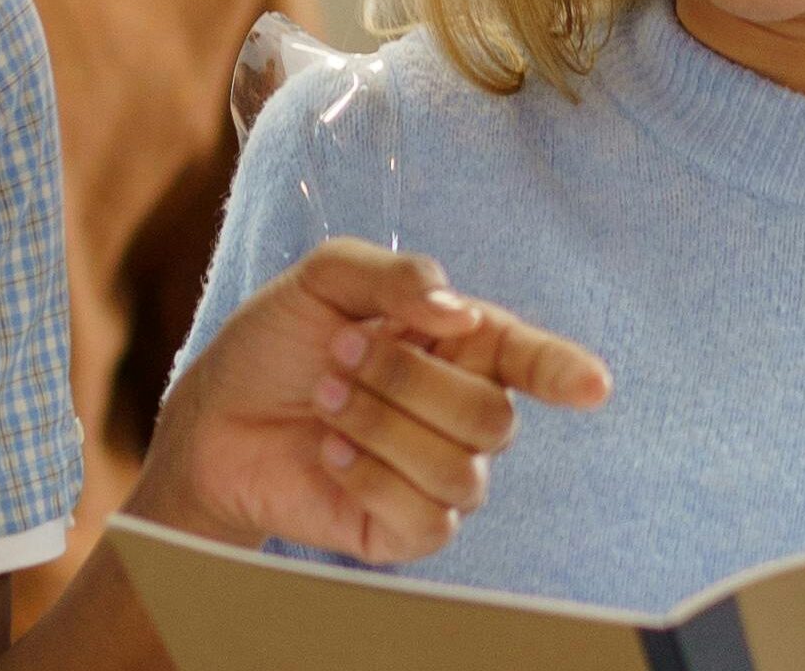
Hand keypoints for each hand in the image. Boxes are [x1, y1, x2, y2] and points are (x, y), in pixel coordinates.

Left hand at [125, 239, 610, 565]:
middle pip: (492, 416)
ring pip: (460, 468)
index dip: (566, 372)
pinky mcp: (407, 529)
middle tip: (339, 355)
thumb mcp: (321, 280)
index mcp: (460, 346)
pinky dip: (367, 476)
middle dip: (405, 378)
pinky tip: (329, 453)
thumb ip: (392, 275)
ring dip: (377, 424)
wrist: (213, 416)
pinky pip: (426, 518)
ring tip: (325, 399)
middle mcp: (462, 412)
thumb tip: (457, 310)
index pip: (531, 359)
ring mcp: (439, 476)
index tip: (591, 385)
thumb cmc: (276, 344)